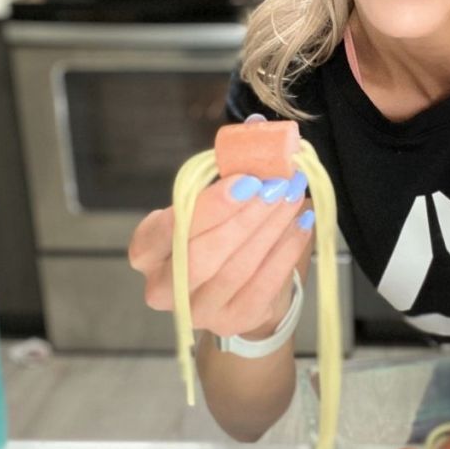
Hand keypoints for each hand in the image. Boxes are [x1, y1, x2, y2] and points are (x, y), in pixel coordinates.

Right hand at [128, 117, 314, 339]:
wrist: (241, 286)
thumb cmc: (222, 230)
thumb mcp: (220, 196)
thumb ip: (233, 162)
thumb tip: (257, 127)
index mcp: (148, 250)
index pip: (165, 230)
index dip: (208, 206)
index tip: (246, 180)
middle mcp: (162, 287)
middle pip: (201, 254)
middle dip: (245, 217)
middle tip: (278, 185)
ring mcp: (198, 310)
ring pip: (236, 269)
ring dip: (271, 227)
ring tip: (295, 195)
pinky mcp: (232, 321)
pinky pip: (263, 286)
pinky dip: (286, 251)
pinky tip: (301, 223)